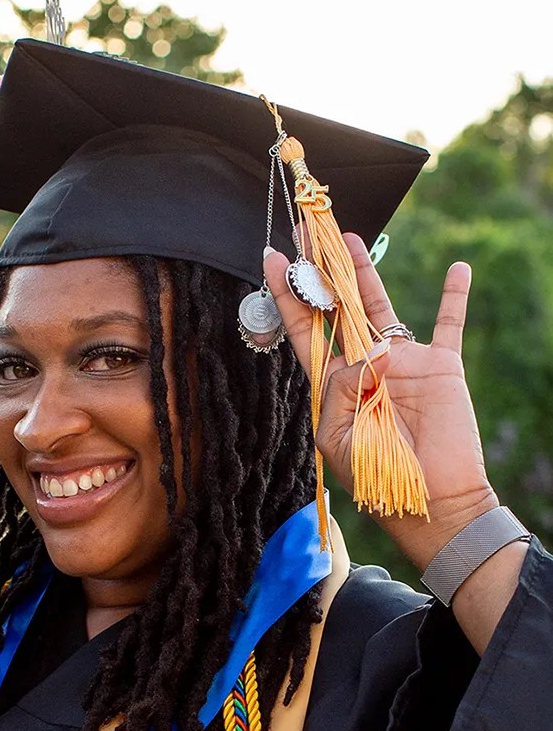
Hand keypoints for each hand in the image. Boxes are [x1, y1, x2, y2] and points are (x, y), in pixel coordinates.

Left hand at [263, 233, 498, 568]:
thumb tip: (362, 354)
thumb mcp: (337, 438)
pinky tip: (457, 269)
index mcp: (332, 380)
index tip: (273, 258)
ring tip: (349, 237)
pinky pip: (449, 323)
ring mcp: (401, 360)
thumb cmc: (375, 475)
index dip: (286, 293)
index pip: (303, 326)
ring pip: (380, 304)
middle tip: (307, 229)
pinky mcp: (440, 364)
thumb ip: (339, 392)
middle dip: (320, 269)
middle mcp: (362, 362)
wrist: (429, 500)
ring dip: (366, 271)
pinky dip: (455, 297)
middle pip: (336, 304)